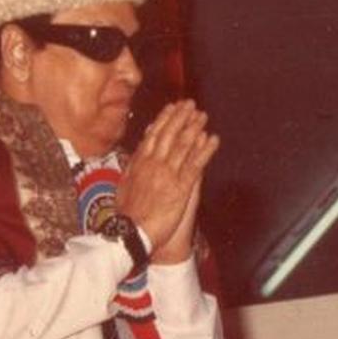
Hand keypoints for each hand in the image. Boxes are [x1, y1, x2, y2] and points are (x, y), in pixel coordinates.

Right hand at [117, 100, 219, 255]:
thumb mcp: (123, 186)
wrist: (132, 234)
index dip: (164, 120)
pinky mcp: (180, 187)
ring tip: (203, 116)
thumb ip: (132, 168)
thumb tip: (136, 155)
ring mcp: (167, 174)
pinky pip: (196, 164)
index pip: (153, 136)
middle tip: (190, 104)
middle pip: (168, 135)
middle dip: (180, 118)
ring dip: (194, 128)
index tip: (172, 107)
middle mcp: (153, 165)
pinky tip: (213, 139)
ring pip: (182, 146)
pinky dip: (205, 150)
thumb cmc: (127, 215)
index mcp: (138, 164)